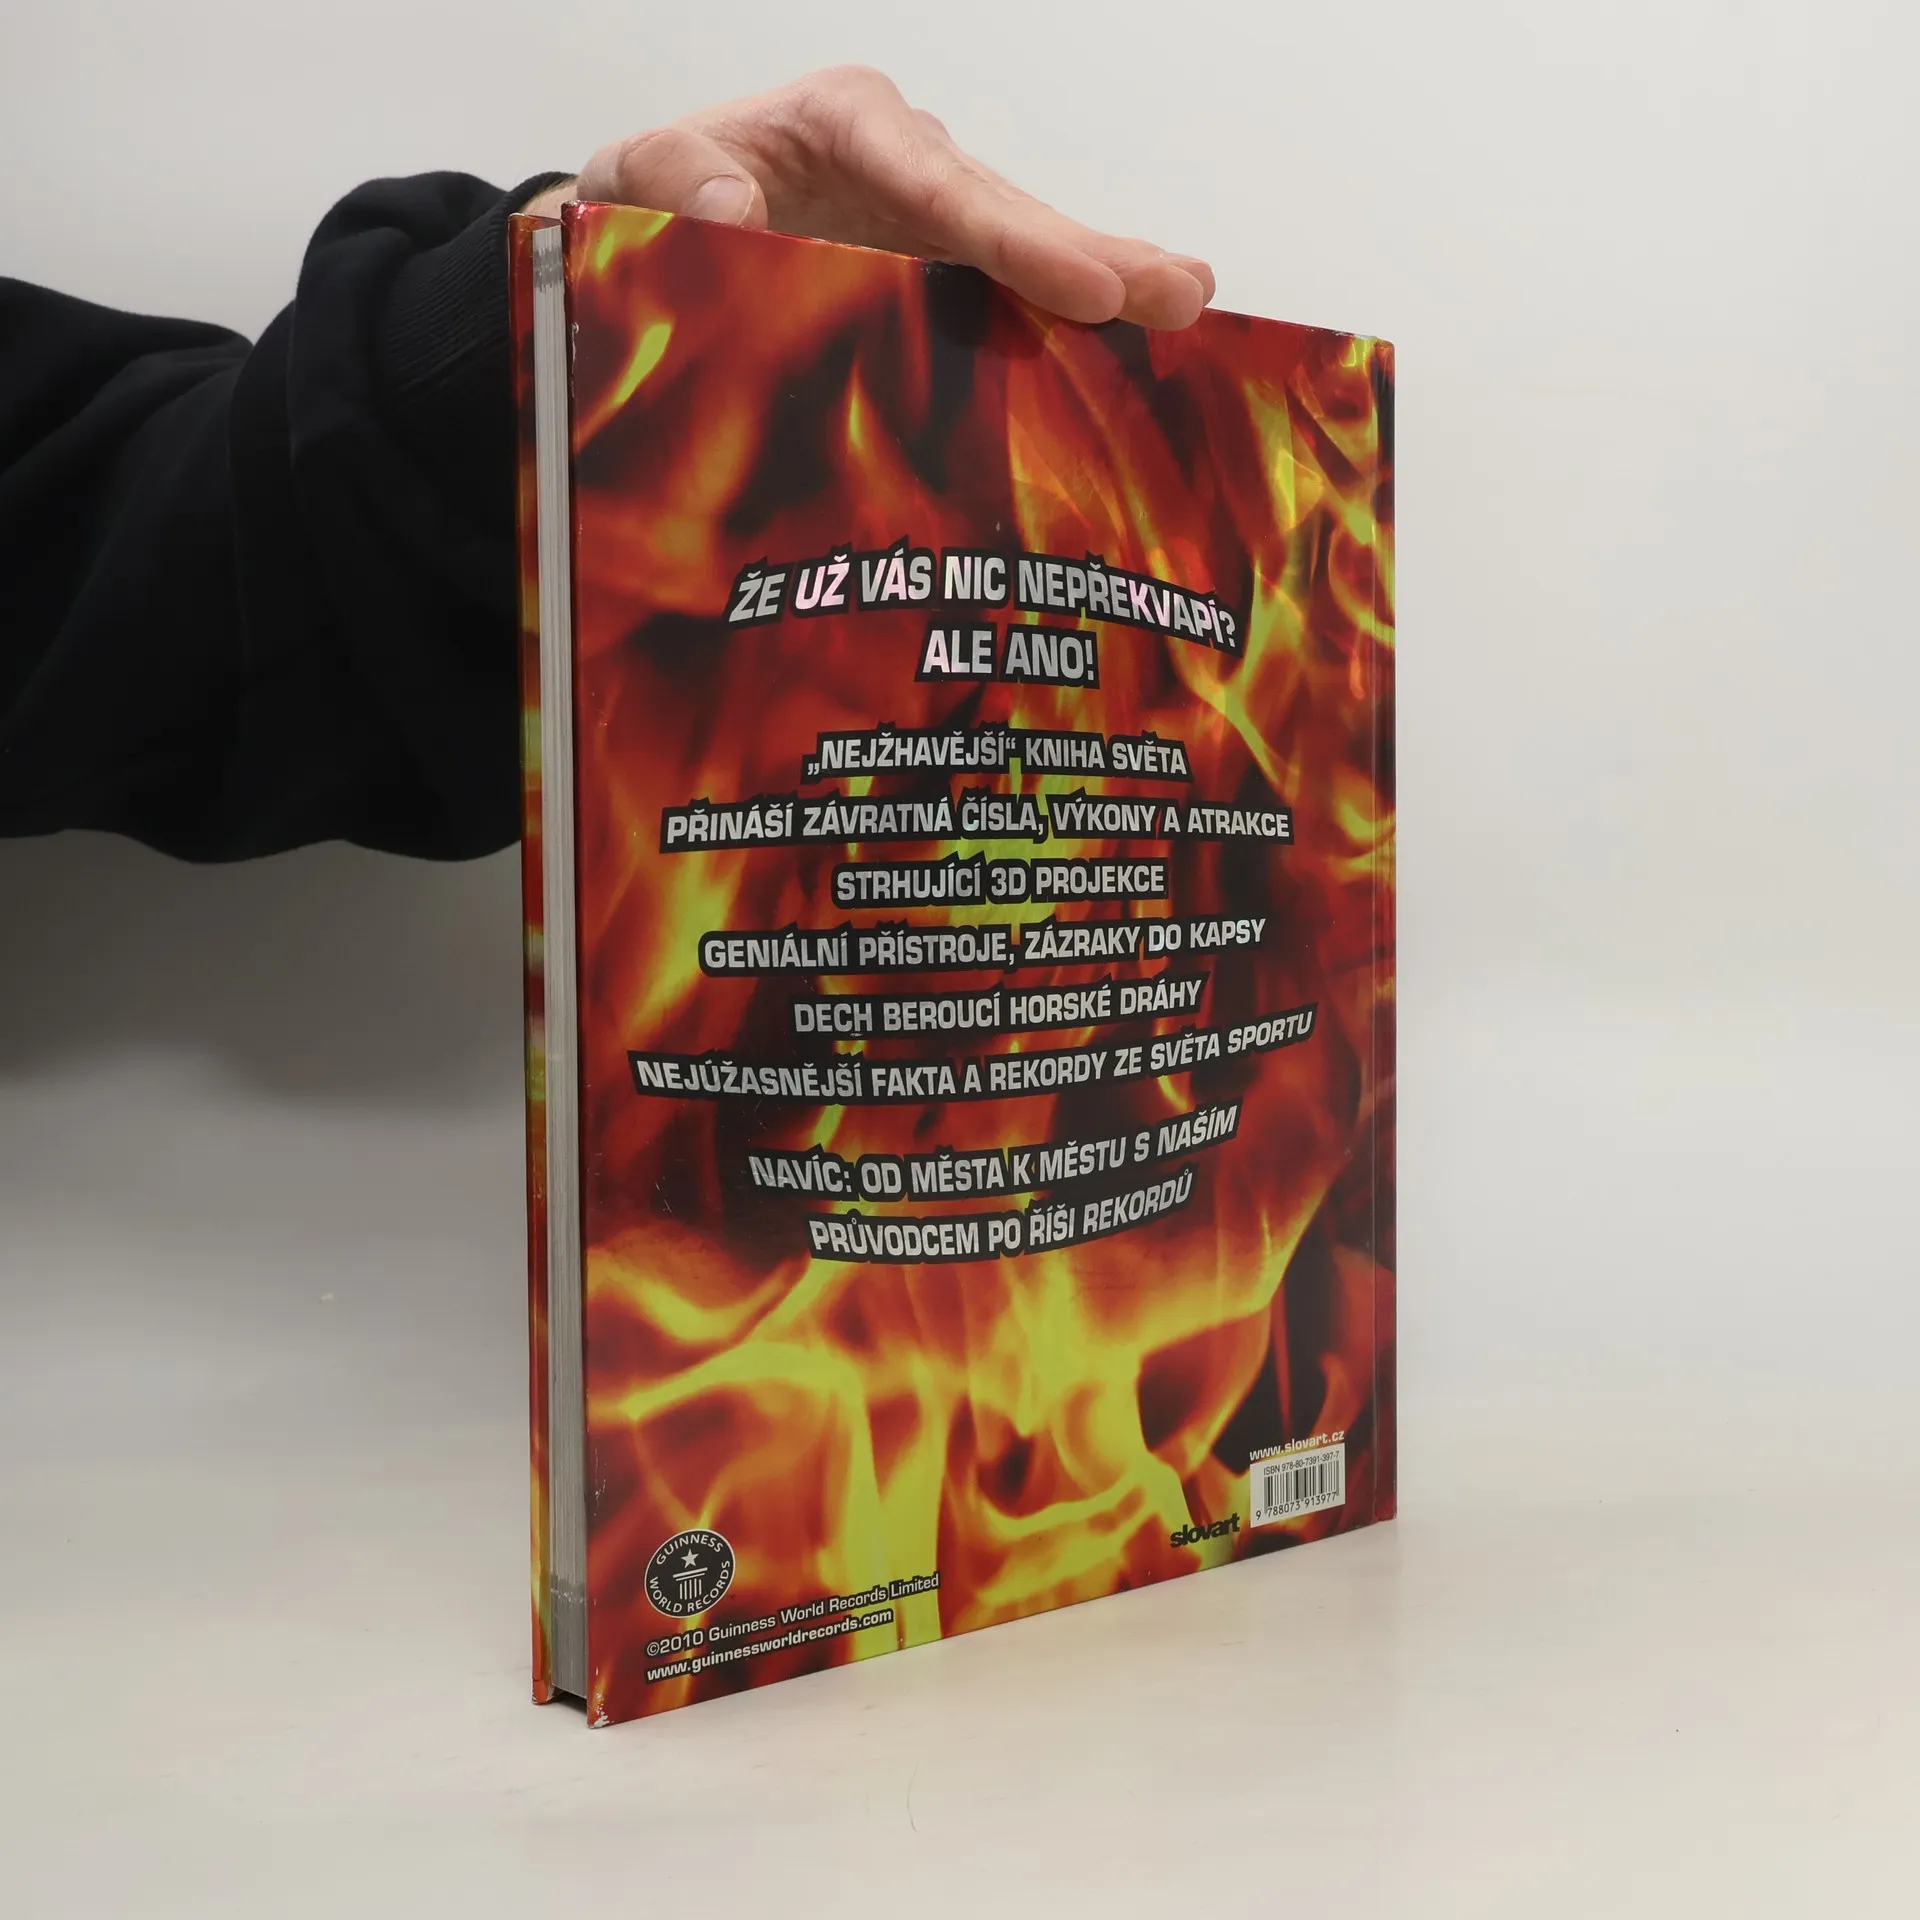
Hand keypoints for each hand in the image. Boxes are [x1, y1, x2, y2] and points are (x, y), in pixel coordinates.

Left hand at [523, 66, 1214, 329]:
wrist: (648, 230)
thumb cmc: (648, 198)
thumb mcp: (631, 181)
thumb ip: (669, 182)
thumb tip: (737, 206)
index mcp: (843, 122)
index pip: (935, 180)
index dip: (1011, 236)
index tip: (1079, 286)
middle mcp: (905, 160)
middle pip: (1005, 209)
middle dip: (1093, 253)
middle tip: (1176, 293)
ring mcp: (928, 216)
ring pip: (1025, 245)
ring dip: (1108, 276)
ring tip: (1190, 303)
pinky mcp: (935, 266)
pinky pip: (1009, 286)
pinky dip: (1072, 306)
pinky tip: (1139, 329)